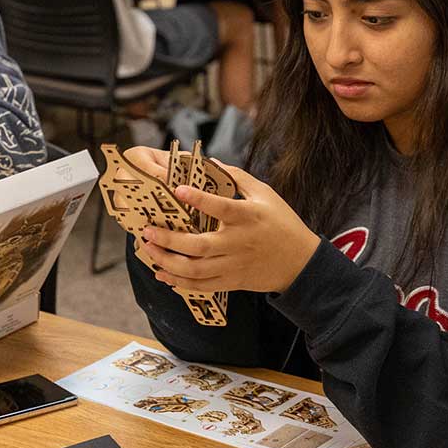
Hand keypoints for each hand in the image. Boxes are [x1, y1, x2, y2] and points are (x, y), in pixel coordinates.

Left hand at [128, 148, 320, 293]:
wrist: (301, 263)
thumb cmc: (283, 223)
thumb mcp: (266, 195)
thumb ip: (238, 177)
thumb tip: (211, 161)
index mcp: (248, 217)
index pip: (221, 207)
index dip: (199, 199)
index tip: (177, 190)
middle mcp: (239, 243)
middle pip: (198, 246)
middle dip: (168, 240)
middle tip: (146, 231)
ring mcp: (234, 265)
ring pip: (195, 270)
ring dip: (167, 262)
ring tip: (149, 250)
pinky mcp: (232, 281)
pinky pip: (202, 286)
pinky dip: (180, 282)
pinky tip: (163, 273)